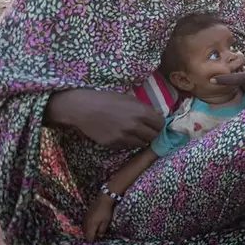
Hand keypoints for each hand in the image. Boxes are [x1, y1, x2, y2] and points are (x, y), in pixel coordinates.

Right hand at [44, 89, 163, 149]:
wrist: (83, 108)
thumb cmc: (106, 99)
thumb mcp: (129, 98)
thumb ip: (145, 108)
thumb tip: (158, 115)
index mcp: (141, 112)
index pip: (161, 124)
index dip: (159, 124)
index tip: (155, 124)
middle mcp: (135, 126)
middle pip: (153, 136)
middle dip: (152, 133)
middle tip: (147, 130)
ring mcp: (125, 136)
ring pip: (142, 143)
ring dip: (141, 139)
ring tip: (134, 133)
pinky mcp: (114, 144)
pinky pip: (128, 146)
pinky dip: (129, 142)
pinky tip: (122, 135)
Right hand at [83, 194, 114, 241]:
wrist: (103, 200)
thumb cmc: (106, 212)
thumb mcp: (106, 222)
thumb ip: (102, 230)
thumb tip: (99, 236)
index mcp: (90, 226)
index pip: (89, 238)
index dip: (92, 240)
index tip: (96, 240)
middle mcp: (85, 224)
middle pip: (85, 234)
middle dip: (90, 236)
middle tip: (95, 236)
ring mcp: (84, 219)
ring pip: (83, 229)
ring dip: (88, 231)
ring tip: (94, 231)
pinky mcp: (85, 215)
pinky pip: (84, 224)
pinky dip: (87, 226)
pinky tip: (92, 225)